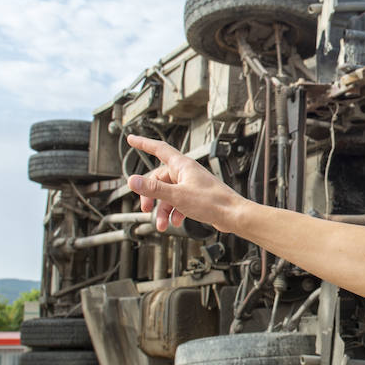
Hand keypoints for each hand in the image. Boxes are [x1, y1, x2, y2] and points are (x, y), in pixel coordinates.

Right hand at [125, 134, 243, 233]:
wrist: (233, 215)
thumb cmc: (212, 202)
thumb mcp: (177, 196)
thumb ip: (153, 189)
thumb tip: (132, 180)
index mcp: (182, 166)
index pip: (159, 149)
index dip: (143, 143)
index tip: (131, 139)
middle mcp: (186, 172)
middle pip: (159, 179)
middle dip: (151, 196)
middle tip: (146, 209)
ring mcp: (192, 184)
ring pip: (168, 194)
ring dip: (162, 210)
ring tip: (162, 224)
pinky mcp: (197, 197)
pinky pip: (178, 202)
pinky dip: (174, 212)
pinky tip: (176, 222)